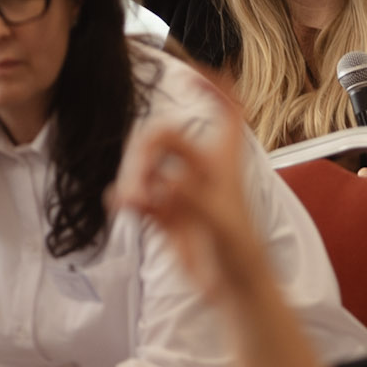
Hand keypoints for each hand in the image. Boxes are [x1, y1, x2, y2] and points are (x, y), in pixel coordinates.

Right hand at [111, 104, 267, 304]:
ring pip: (147, 164)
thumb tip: (166, 181)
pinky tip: (124, 207)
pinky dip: (127, 196)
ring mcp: (180, 191)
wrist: (233, 291)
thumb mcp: (223, 225)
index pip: (227, 110)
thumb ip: (195, 200)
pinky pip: (137, 193)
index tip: (189, 75)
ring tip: (134, 204)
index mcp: (226, 163)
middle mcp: (202, 171)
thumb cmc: (242, 257)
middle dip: (147, 149)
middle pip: (166, 136)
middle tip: (143, 180)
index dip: (213, 86)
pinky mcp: (164, 214)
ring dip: (133, 176)